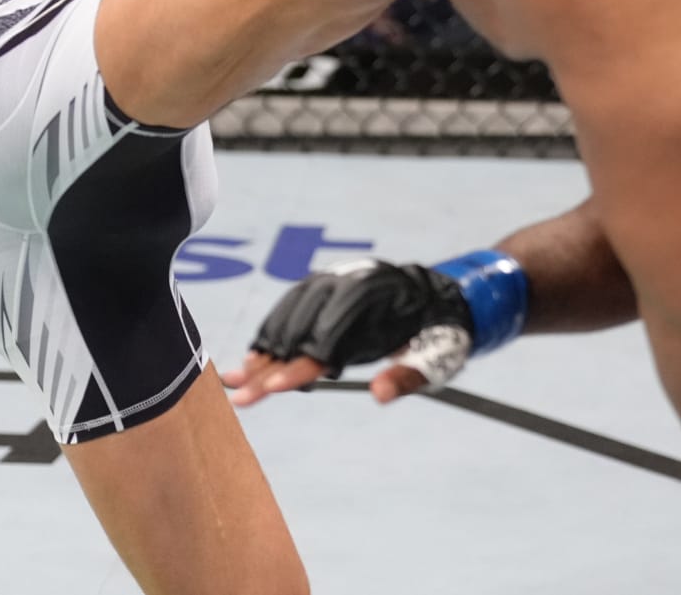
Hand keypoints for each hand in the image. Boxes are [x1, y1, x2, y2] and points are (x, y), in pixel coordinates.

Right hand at [223, 258, 473, 406]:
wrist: (443, 294)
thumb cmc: (442, 332)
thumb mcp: (437, 358)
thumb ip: (407, 375)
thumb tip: (380, 395)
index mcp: (375, 301)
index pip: (327, 341)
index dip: (298, 367)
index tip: (269, 389)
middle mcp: (347, 284)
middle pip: (298, 331)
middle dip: (268, 366)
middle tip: (240, 398)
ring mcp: (333, 281)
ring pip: (287, 317)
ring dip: (263, 350)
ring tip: (237, 380)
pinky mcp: (325, 284)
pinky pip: (290, 308)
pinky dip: (271, 332)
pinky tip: (255, 356)